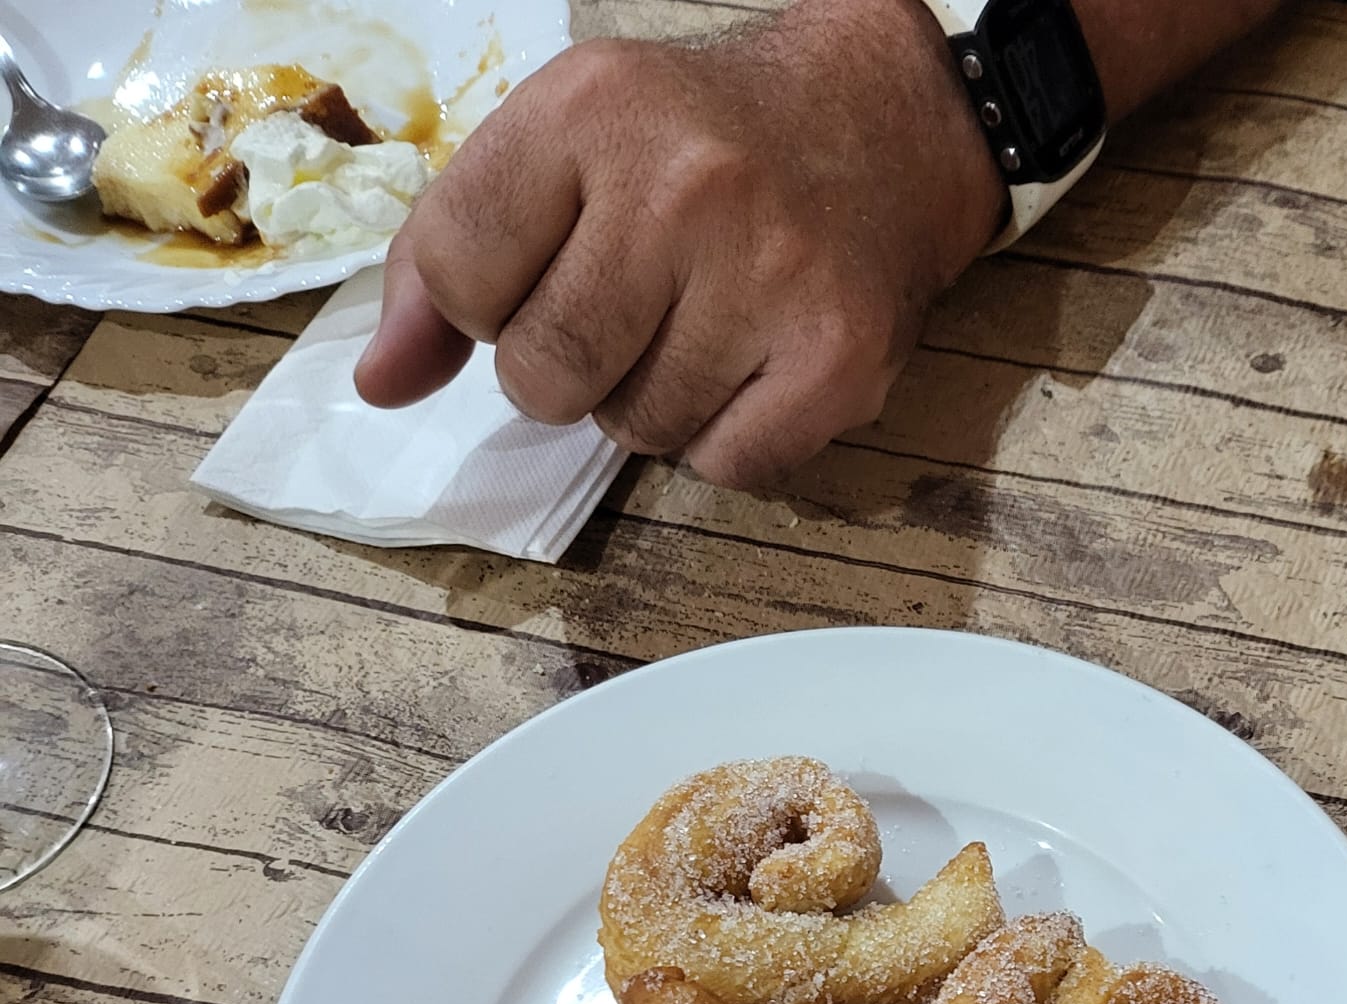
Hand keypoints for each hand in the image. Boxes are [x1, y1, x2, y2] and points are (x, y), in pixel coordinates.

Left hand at [354, 0, 1006, 486]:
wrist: (885, 126)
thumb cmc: (702, 144)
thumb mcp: (563, 148)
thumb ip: (452, 257)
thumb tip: (380, 389)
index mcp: (590, 111)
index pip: (460, 273)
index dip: (484, 304)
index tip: (538, 277)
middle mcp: (683, 189)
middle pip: (544, 374)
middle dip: (564, 372)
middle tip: (625, 317)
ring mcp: (770, 279)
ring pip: (636, 431)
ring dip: (651, 404)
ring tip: (699, 330)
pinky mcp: (838, 361)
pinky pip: (725, 467)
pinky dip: (726, 440)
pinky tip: (754, 370)